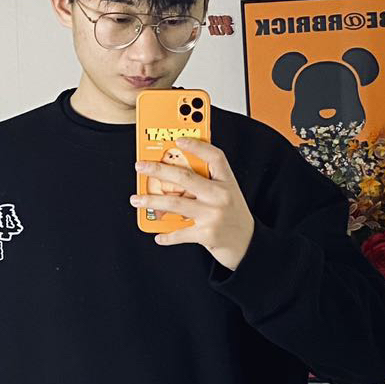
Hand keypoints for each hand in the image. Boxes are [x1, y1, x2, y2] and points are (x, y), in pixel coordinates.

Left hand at [131, 136, 254, 270]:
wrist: (247, 244)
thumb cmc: (233, 216)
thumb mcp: (227, 193)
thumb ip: (208, 181)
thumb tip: (175, 173)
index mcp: (227, 182)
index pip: (214, 157)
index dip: (196, 146)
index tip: (178, 139)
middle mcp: (221, 196)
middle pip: (185, 177)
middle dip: (159, 170)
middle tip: (141, 167)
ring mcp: (213, 215)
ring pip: (176, 203)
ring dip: (152, 200)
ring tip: (137, 199)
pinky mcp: (206, 234)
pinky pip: (180, 233)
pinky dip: (167, 235)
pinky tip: (158, 234)